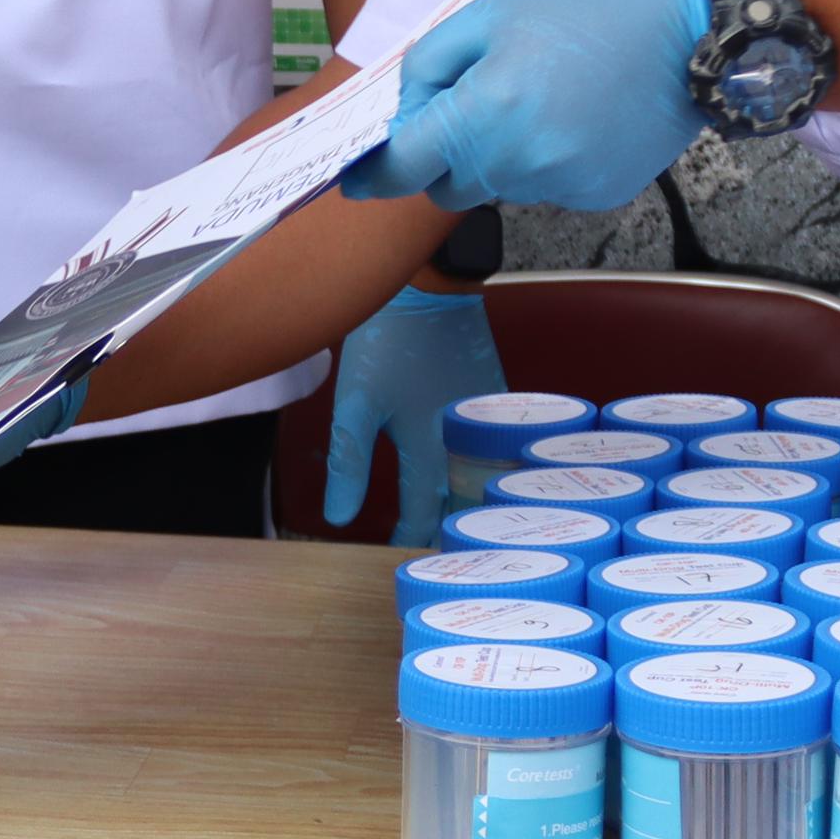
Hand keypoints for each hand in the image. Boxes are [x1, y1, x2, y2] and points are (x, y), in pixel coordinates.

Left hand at [326, 284, 502, 546]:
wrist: (431, 286)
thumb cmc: (388, 341)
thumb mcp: (357, 402)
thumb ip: (349, 461)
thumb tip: (340, 518)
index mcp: (430, 445)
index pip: (424, 509)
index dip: (410, 536)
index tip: (399, 553)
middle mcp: (468, 439)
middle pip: (464, 502)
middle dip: (449, 528)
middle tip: (435, 550)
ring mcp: (490, 418)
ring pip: (485, 479)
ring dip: (470, 503)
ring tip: (456, 523)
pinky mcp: (499, 398)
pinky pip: (498, 449)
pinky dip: (485, 470)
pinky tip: (475, 474)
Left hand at [341, 0, 717, 212]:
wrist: (685, 26)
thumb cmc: (585, 7)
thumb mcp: (488, 14)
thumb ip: (429, 67)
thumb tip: (403, 117)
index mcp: (487, 112)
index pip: (406, 167)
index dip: (375, 174)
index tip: (355, 179)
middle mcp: (522, 162)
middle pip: (448, 186)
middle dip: (445, 153)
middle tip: (476, 99)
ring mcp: (563, 185)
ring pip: (498, 186)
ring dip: (499, 154)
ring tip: (540, 96)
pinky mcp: (597, 194)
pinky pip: (544, 187)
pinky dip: (544, 161)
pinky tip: (574, 115)